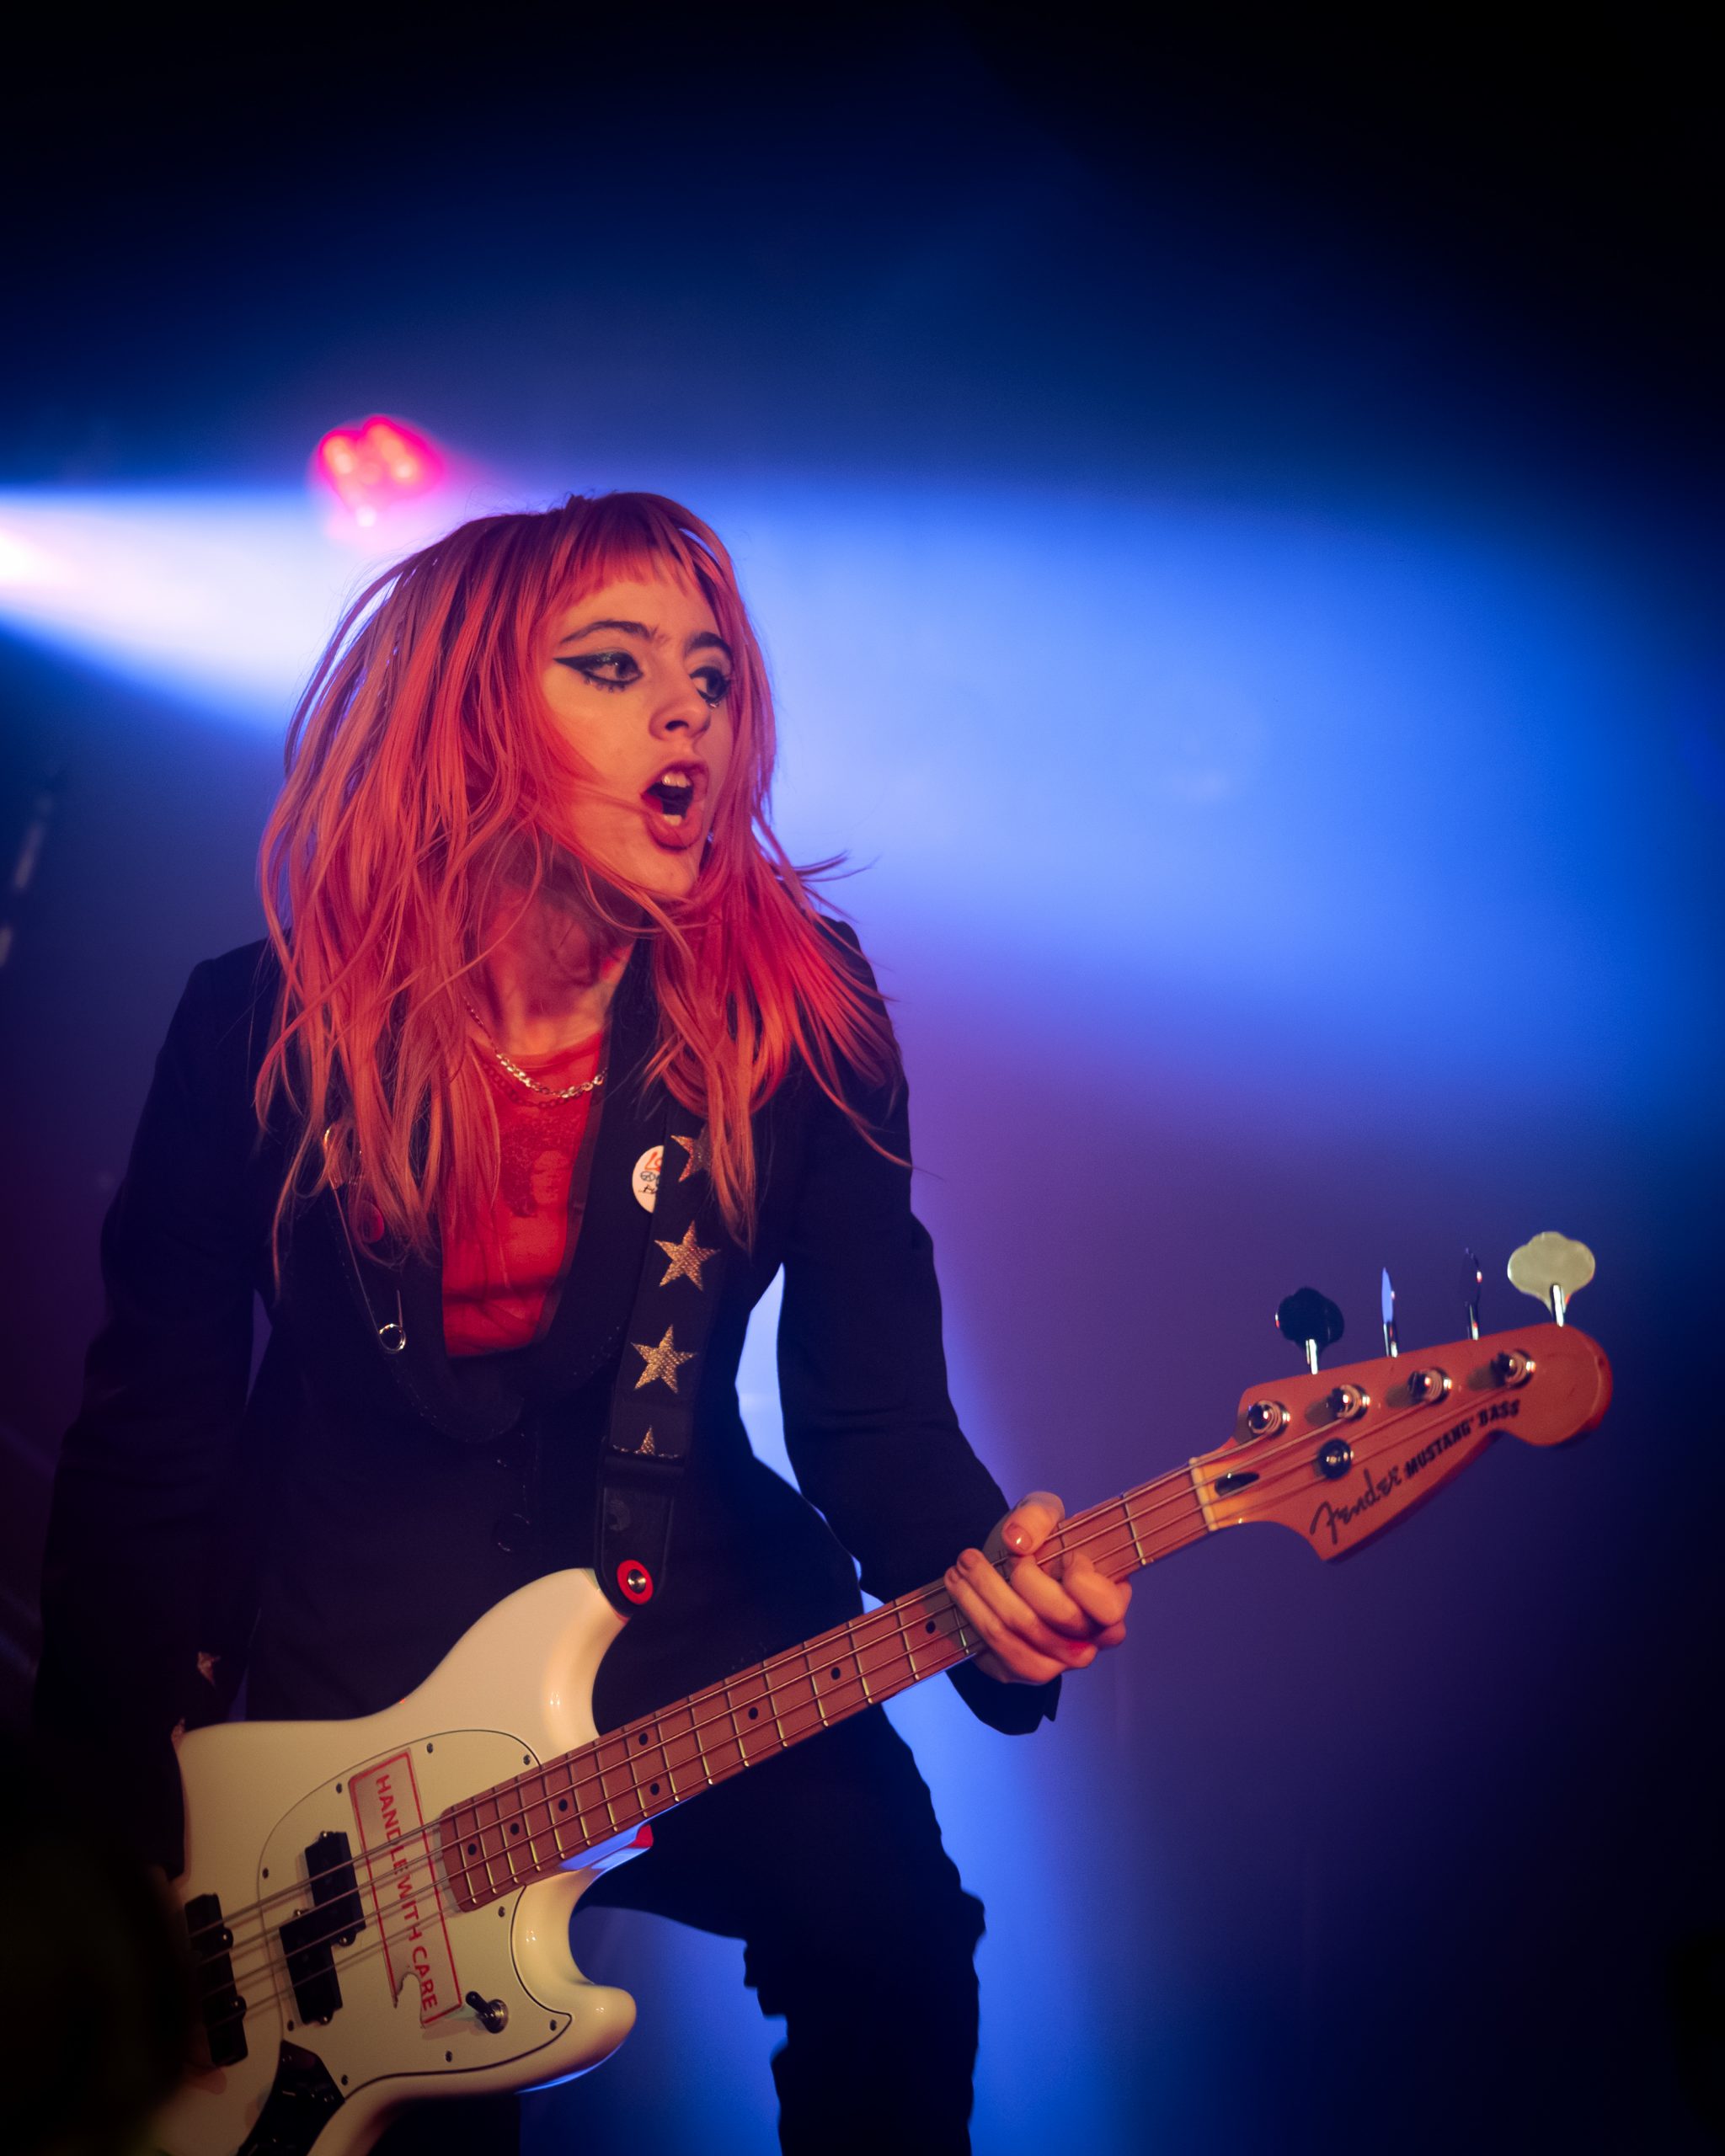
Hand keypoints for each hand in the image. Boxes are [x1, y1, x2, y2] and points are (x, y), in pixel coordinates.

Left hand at [944, 1490, 1131, 1684]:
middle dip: (1021, 1578)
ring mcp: (1060, 1660)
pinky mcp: (1028, 1670)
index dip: (1080, 1579)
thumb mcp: (1042, 1514)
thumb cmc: (1039, 1544)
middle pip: (1061, 1617)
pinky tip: (960, 1588)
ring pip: (1023, 1634)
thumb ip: (1038, 1515)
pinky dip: (975, 1614)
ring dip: (985, 1594)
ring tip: (962, 1565)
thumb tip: (1017, 1541)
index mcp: (1111, 1599)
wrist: (1008, 1569)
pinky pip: (1000, 1651)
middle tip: (995, 1552)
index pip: (1108, 1606)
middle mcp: (1091, 1638)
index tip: (1057, 1554)